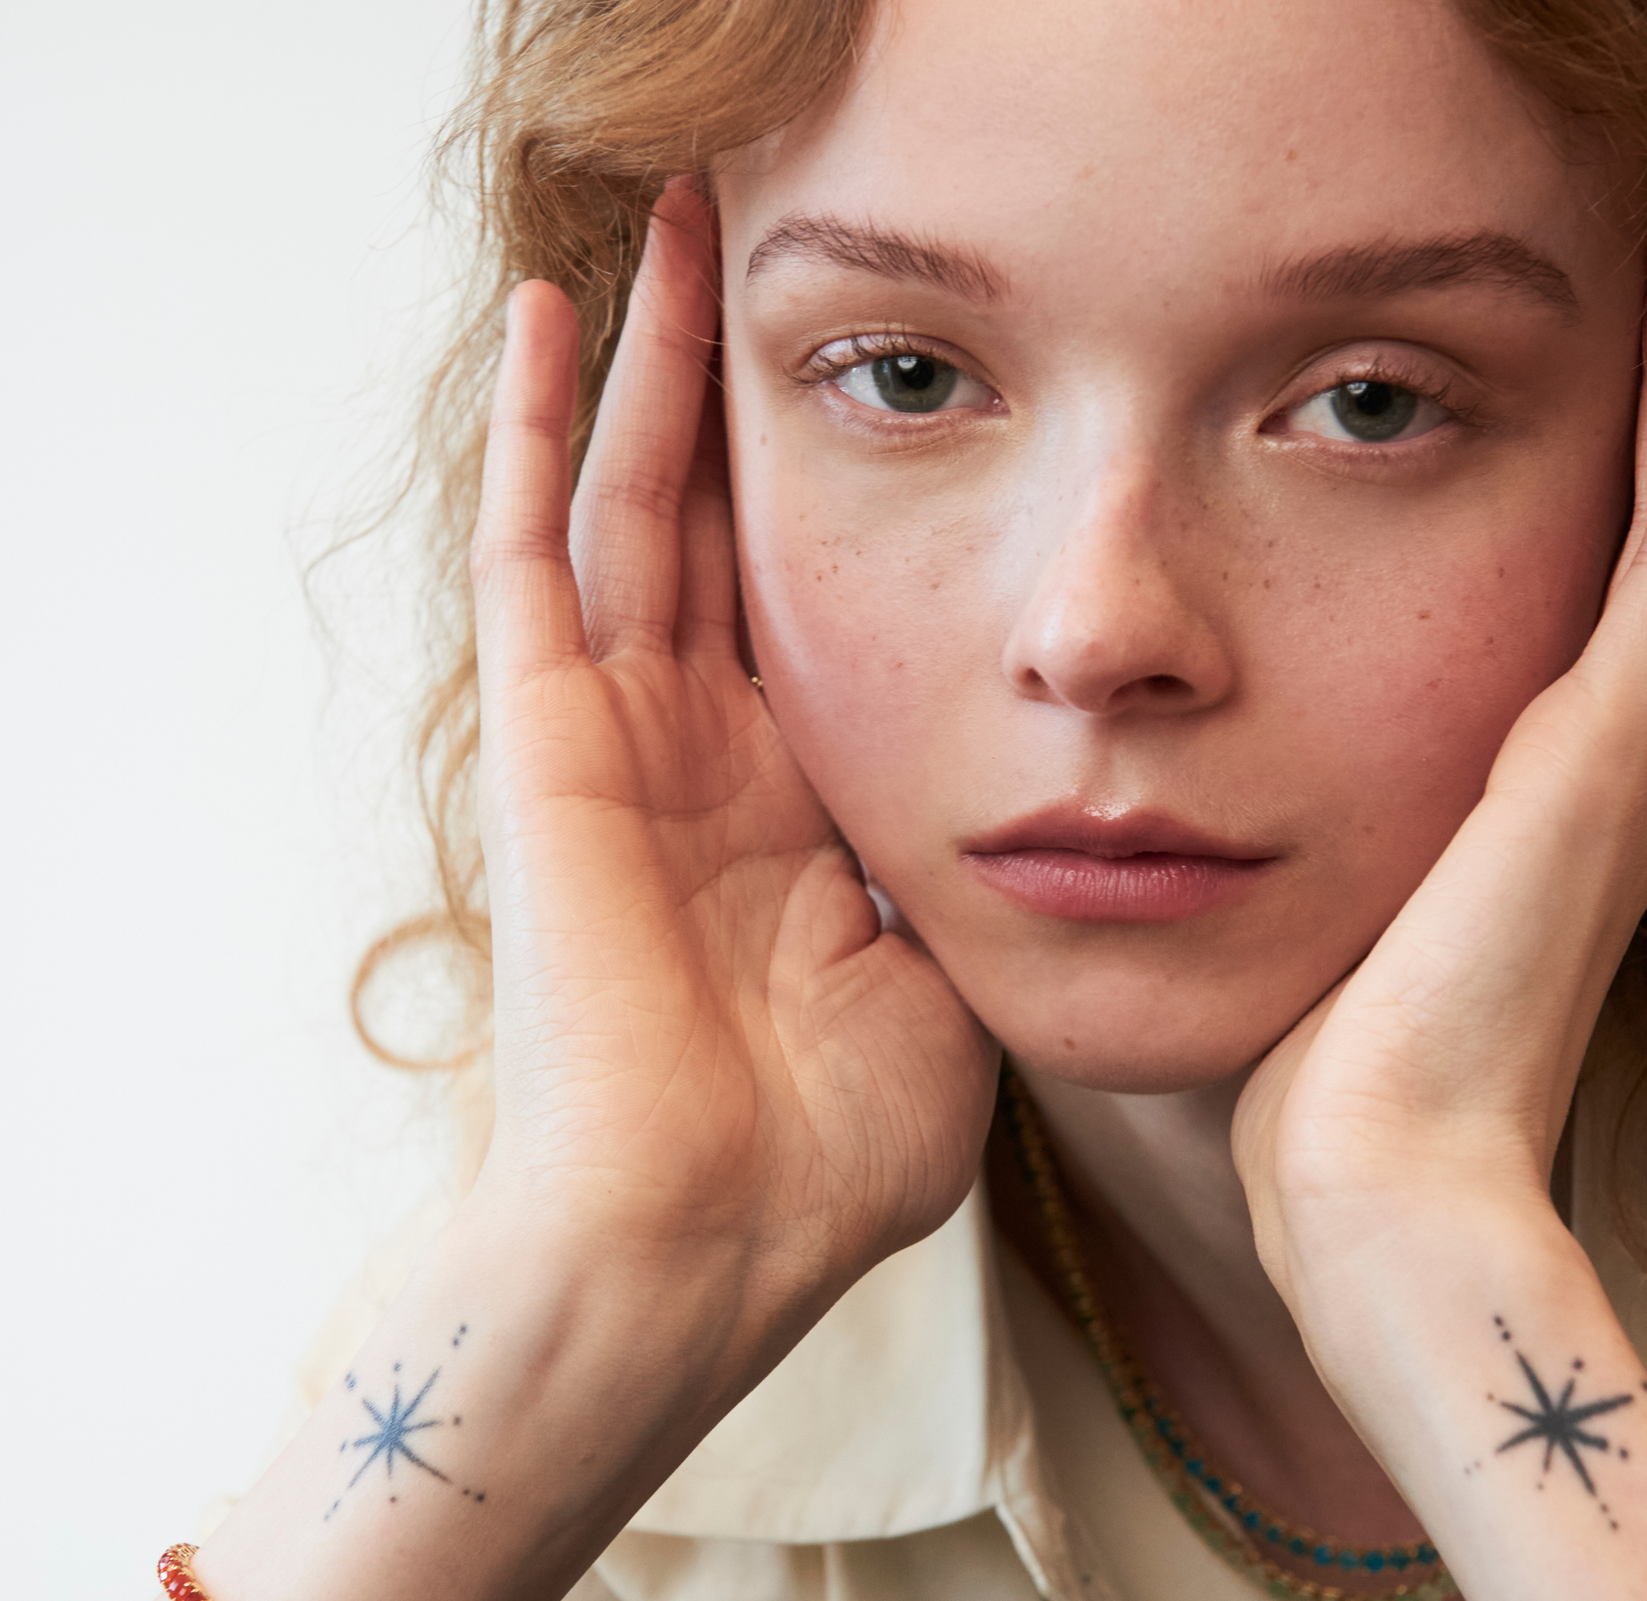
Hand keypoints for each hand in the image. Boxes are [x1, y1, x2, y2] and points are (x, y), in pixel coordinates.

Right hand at [468, 183, 993, 1319]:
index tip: (916, 402)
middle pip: (724, 536)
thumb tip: (1025, 820)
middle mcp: (705, 762)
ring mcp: (620, 743)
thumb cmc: (822, 1158)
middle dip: (747, 400)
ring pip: (631, 511)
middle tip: (774, 258)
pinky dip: (542, 438)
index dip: (855, 509)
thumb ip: (960, 890)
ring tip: (676, 224)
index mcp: (800, 818)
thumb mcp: (943, 995)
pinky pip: (533, 557)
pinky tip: (565, 313)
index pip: (822, 621)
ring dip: (652, 371)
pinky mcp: (547, 743)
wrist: (703, 1242)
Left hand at [1233, 268, 1646, 1347]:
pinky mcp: (1596, 763)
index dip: (1603, 539)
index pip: (1581, 642)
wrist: (1381, 1181)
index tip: (1589, 444)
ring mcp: (1612, 773)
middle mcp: (1600, 792)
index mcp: (1536, 835)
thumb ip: (1340, 875)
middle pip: (1643, 578)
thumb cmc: (1340, 1094)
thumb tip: (1251, 846)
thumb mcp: (1339, 947)